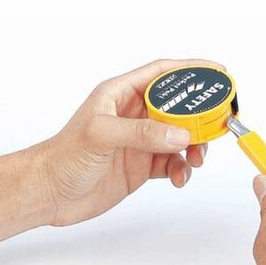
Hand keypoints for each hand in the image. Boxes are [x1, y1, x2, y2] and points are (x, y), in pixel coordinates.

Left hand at [40, 59, 222, 226]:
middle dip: (198, 117)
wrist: (50, 194)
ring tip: (196, 160)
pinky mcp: (142, 165)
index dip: (190, 70)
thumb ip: (141, 133)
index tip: (216, 72)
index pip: (162, 74)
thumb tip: (180, 135)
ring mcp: (140, 142)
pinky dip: (181, 170)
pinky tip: (178, 178)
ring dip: (194, 147)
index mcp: (121, 95)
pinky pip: (172, 163)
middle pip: (177, 108)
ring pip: (179, 137)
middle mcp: (133, 116)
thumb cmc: (63, 157)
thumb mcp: (100, 135)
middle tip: (215, 126)